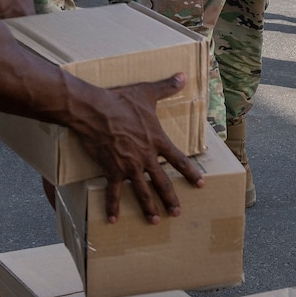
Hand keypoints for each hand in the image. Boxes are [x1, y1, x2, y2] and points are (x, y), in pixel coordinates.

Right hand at [63, 74, 202, 222]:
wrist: (94, 111)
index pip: (179, 160)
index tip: (201, 184)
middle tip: (177, 213)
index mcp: (157, 140)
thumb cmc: (121, 101)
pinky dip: (112, 207)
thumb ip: (167, 87)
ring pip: (142, 192)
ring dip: (149, 208)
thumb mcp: (147, 92)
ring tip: (154, 221)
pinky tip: (113, 220)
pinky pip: (113, 192)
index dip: (191, 172)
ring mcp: (129, 166)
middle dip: (170, 199)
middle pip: (162, 182)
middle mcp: (146, 157)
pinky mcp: (111, 170)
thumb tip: (183, 75)